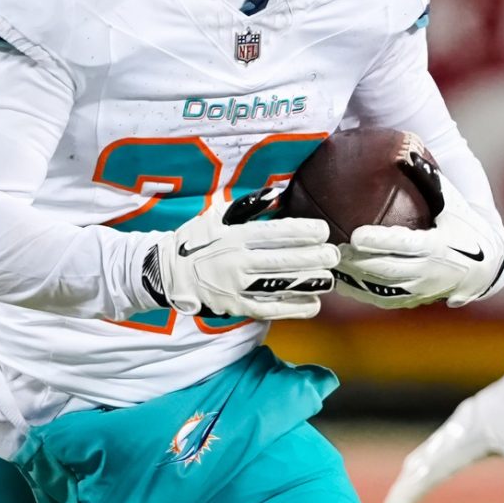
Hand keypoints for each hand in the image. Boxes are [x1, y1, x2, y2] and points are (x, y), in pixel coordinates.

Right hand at [149, 193, 336, 320]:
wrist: (170, 272)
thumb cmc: (198, 239)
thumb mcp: (217, 214)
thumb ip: (248, 205)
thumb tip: (276, 193)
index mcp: (233, 236)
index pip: (272, 233)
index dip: (300, 232)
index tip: (322, 230)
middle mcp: (235, 262)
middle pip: (280, 261)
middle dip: (311, 258)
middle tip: (333, 255)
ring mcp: (235, 287)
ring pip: (277, 286)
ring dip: (306, 284)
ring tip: (329, 280)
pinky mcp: (235, 307)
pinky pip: (268, 309)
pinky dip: (292, 308)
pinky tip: (313, 304)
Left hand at [335, 154, 503, 308]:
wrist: (485, 267)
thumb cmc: (465, 226)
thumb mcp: (452, 201)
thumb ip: (429, 178)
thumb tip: (407, 152)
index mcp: (439, 246)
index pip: (405, 244)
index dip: (380, 241)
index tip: (355, 235)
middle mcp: (430, 272)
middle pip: (388, 270)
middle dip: (358, 262)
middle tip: (333, 249)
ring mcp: (421, 290)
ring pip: (382, 289)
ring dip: (355, 279)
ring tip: (331, 263)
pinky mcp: (413, 300)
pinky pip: (383, 299)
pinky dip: (360, 292)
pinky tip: (339, 280)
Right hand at [383, 328, 503, 502]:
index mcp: (469, 435)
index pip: (434, 469)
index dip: (413, 490)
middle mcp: (463, 424)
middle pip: (427, 456)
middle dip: (410, 480)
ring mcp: (470, 416)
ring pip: (436, 444)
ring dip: (421, 465)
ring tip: (409, 480)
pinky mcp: (481, 413)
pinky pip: (448, 437)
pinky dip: (436, 453)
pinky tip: (442, 457)